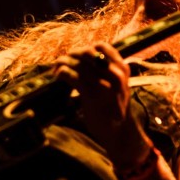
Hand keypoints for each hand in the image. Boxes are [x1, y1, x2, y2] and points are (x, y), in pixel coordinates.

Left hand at [52, 43, 149, 165]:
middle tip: (62, 61)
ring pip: (78, 63)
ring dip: (63, 63)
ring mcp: (104, 83)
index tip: (76, 56)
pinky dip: (63, 73)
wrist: (119, 132)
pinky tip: (58, 75)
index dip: (85, 49)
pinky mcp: (92, 94)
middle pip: (87, 53)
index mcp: (122, 68)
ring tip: (57, 68)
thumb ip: (107, 71)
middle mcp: (115, 73)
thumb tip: (82, 57)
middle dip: (71, 55)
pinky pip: (73, 76)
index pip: (101, 47)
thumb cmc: (114, 108)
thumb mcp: (118, 85)